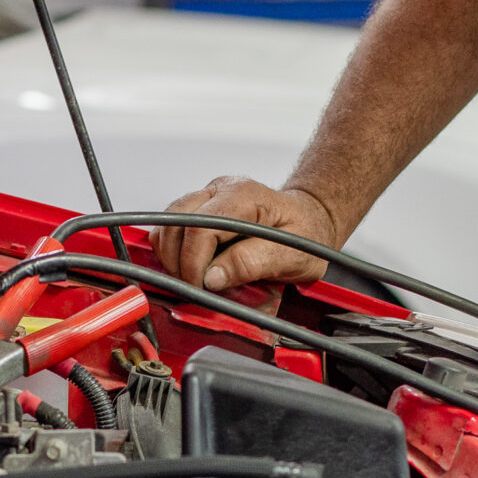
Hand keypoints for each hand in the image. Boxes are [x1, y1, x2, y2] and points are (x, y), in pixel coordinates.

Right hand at [155, 178, 344, 292]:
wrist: (310, 220)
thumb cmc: (306, 236)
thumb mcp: (292, 256)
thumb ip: (251, 264)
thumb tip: (212, 277)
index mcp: (244, 196)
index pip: (200, 227)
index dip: (192, 263)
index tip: (199, 287)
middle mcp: (220, 189)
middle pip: (176, 222)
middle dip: (177, 261)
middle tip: (194, 288)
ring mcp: (207, 195)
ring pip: (167, 223)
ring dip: (170, 255)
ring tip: (191, 278)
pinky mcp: (199, 206)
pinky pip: (172, 226)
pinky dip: (173, 249)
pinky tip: (189, 266)